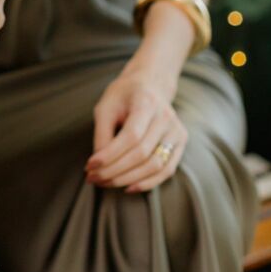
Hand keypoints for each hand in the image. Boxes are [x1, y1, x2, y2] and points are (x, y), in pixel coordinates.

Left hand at [86, 67, 186, 191]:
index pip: (130, 136)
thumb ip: (102, 133)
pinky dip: (148, 182)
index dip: (110, 155)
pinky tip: (128, 187)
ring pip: (155, 165)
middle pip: (142, 153)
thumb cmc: (123, 95)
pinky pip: (167, 170)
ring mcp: (176, 130)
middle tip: (93, 178)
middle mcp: (166, 117)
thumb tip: (98, 164)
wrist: (150, 84)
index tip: (89, 166)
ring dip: (128, 179)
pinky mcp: (180, 142)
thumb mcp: (106, 106)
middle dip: (115, 170)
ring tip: (106, 183)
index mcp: (146, 102)